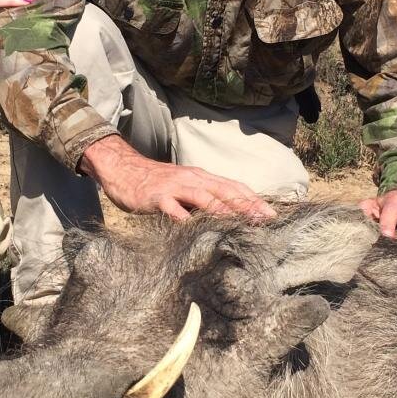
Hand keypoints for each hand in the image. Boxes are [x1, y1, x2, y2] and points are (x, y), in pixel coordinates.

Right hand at [80, 136, 276, 221]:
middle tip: (266, 219)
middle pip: (224, 191)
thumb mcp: (185, 188)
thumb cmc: (158, 183)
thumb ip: (204, 200)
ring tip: (240, 222)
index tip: (271, 215)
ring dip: (223, 210)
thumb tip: (229, 216)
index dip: (253, 200)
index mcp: (202, 178)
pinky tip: (194, 228)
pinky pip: (172, 208)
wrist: (125, 170)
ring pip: (203, 197)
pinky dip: (184, 217)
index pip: (233, 187)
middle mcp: (193, 179)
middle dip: (247, 205)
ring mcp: (175, 187)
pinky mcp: (157, 197)